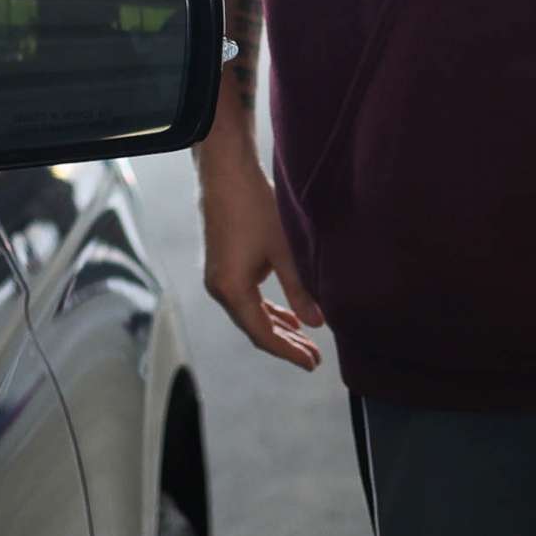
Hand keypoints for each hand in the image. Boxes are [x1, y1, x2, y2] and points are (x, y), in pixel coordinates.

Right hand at [195, 159, 323, 368]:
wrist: (226, 172)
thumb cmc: (255, 206)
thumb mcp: (285, 250)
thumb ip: (300, 289)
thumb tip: (318, 324)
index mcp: (230, 289)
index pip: (262, 333)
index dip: (289, 352)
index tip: (313, 363)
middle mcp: (219, 289)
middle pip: (255, 328)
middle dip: (286, 343)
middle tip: (315, 358)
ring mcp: (217, 278)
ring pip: (250, 314)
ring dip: (277, 327)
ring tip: (305, 341)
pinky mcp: (222, 266)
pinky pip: (246, 299)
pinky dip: (266, 310)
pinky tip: (287, 316)